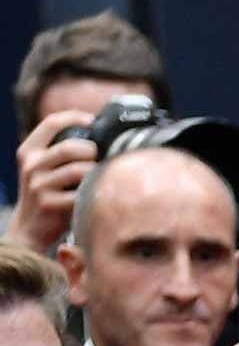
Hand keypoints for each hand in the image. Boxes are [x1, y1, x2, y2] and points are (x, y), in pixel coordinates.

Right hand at [5, 110, 98, 251]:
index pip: (51, 123)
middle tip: (102, 160)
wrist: (30, 228)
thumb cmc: (48, 194)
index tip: (93, 120)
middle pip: (71, 147)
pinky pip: (81, 193)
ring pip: (79, 170)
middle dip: (93, 152)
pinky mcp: (50, 204)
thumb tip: (100, 134)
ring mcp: (39, 185)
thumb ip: (61, 151)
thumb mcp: (45, 168)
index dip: (75, 117)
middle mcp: (31, 165)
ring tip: (102, 177)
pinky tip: (99, 194)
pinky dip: (94, 192)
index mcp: (29, 151)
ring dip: (96, 173)